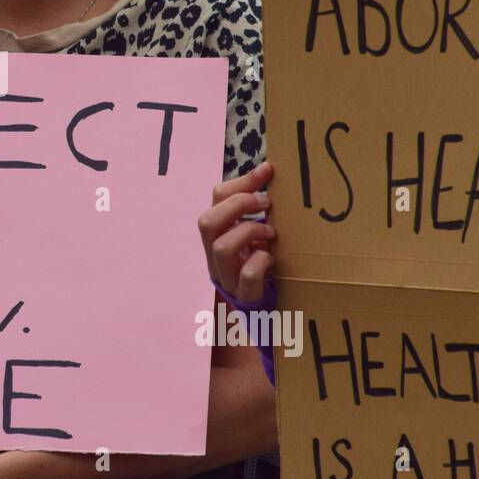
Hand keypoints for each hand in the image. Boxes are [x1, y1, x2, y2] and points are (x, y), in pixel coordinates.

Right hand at [198, 161, 275, 302]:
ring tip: (270, 232)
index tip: (267, 171)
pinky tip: (270, 257)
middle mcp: (214, 253)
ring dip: (249, 231)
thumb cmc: (259, 262)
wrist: (260, 308)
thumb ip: (254, 208)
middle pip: (207, 221)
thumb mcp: (254, 231)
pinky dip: (260, 261)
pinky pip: (246, 275)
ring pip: (221, 246)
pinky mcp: (242, 294)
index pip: (216, 198)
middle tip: (266, 203)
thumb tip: (267, 170)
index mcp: (218, 232)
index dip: (241, 182)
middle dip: (238, 205)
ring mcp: (225, 275)